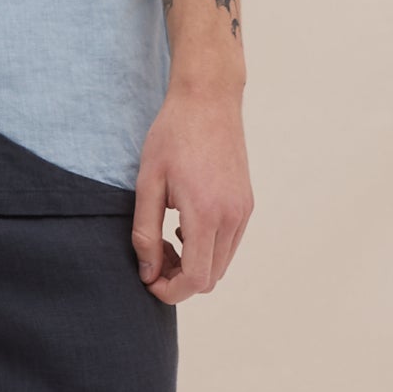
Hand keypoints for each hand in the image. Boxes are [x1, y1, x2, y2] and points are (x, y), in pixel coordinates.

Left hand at [130, 80, 252, 303]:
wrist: (208, 100)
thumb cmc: (172, 136)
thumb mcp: (147, 183)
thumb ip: (145, 233)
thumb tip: (148, 273)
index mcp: (206, 214)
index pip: (196, 279)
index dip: (170, 291)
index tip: (148, 280)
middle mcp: (232, 217)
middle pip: (210, 278)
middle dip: (178, 279)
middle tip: (153, 256)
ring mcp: (243, 211)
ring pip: (221, 264)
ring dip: (193, 265)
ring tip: (166, 240)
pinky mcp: (246, 204)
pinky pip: (229, 244)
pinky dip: (206, 249)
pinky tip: (184, 225)